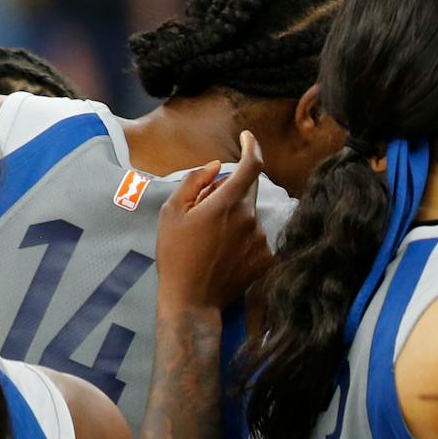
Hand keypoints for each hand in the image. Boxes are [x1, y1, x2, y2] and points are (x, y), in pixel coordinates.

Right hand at [156, 131, 269, 310]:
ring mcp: (260, 239)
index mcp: (227, 203)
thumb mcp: (172, 213)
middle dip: (230, 191)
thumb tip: (216, 167)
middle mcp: (250, 218)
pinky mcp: (266, 258)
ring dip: (235, 217)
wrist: (192, 300)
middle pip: (248, 190)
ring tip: (210, 240)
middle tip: (205, 210)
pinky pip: (256, 236)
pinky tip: (223, 254)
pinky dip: (242, 238)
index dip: (252, 146)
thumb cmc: (176, 255)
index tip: (246, 138)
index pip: (252, 165)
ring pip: (250, 215)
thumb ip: (195, 182)